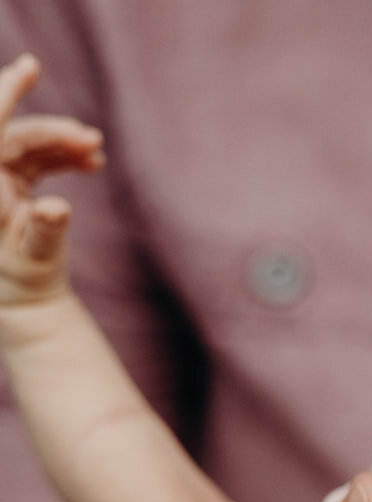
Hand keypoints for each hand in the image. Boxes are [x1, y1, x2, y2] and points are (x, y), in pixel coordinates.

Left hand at [0, 53, 103, 304]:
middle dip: (56, 132)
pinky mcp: (12, 185)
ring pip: (29, 144)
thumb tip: (55, 209)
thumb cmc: (23, 280)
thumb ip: (44, 231)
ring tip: (97, 156)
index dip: (6, 94)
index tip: (32, 67)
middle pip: (17, 135)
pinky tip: (90, 164)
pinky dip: (64, 157)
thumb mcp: (35, 258)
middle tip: (94, 141)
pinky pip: (37, 157)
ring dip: (65, 144)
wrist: (23, 299)